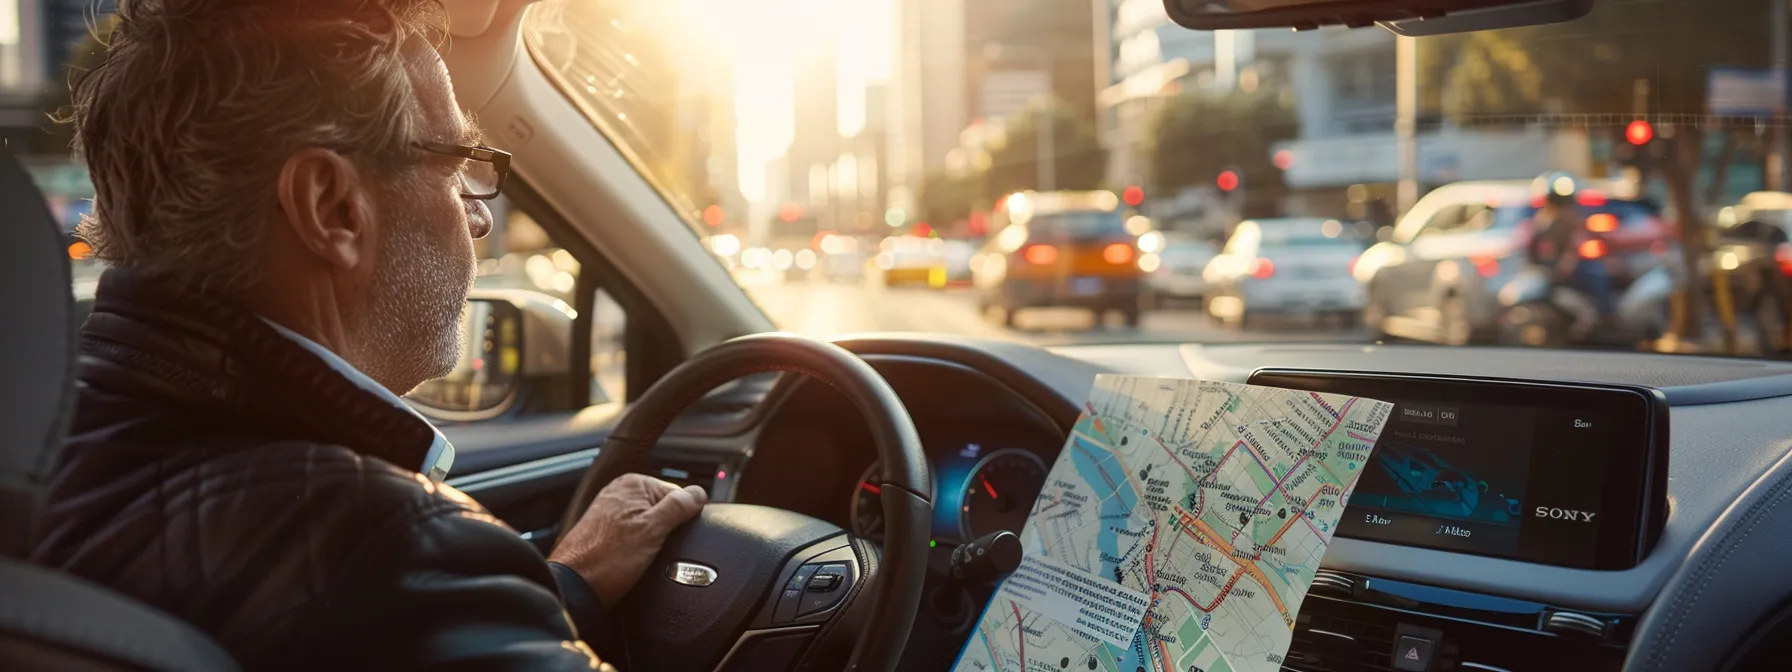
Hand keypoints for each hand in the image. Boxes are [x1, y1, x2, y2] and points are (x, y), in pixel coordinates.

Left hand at [549, 473, 707, 605]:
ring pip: (650, 525)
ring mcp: (610, 511)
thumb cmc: (608, 559)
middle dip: (666, 531)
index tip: (674, 538)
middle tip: (655, 550)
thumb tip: (699, 493)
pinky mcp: (604, 531)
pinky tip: (631, 560)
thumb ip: (679, 506)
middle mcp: (620, 491)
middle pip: (664, 510)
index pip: (680, 496)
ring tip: (639, 557)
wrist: (574, 586)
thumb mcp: (654, 530)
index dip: (683, 520)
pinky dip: (638, 547)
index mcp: (634, 483)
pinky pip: (634, 535)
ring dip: (652, 542)